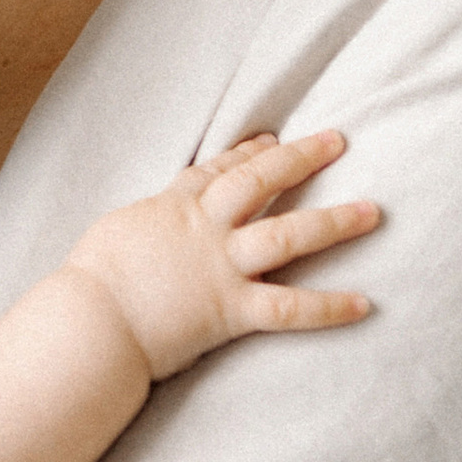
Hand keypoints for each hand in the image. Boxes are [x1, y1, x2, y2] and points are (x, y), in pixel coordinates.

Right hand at [66, 129, 380, 380]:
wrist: (91, 321)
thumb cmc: (88, 284)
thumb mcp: (113, 235)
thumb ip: (144, 227)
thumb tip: (149, 229)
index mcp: (172, 208)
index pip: (216, 171)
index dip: (247, 153)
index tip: (271, 139)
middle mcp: (205, 229)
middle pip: (260, 182)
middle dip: (300, 158)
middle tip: (338, 140)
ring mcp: (222, 267)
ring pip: (288, 234)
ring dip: (334, 222)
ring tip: (373, 212)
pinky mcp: (231, 310)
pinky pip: (288, 307)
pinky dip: (327, 308)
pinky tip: (363, 304)